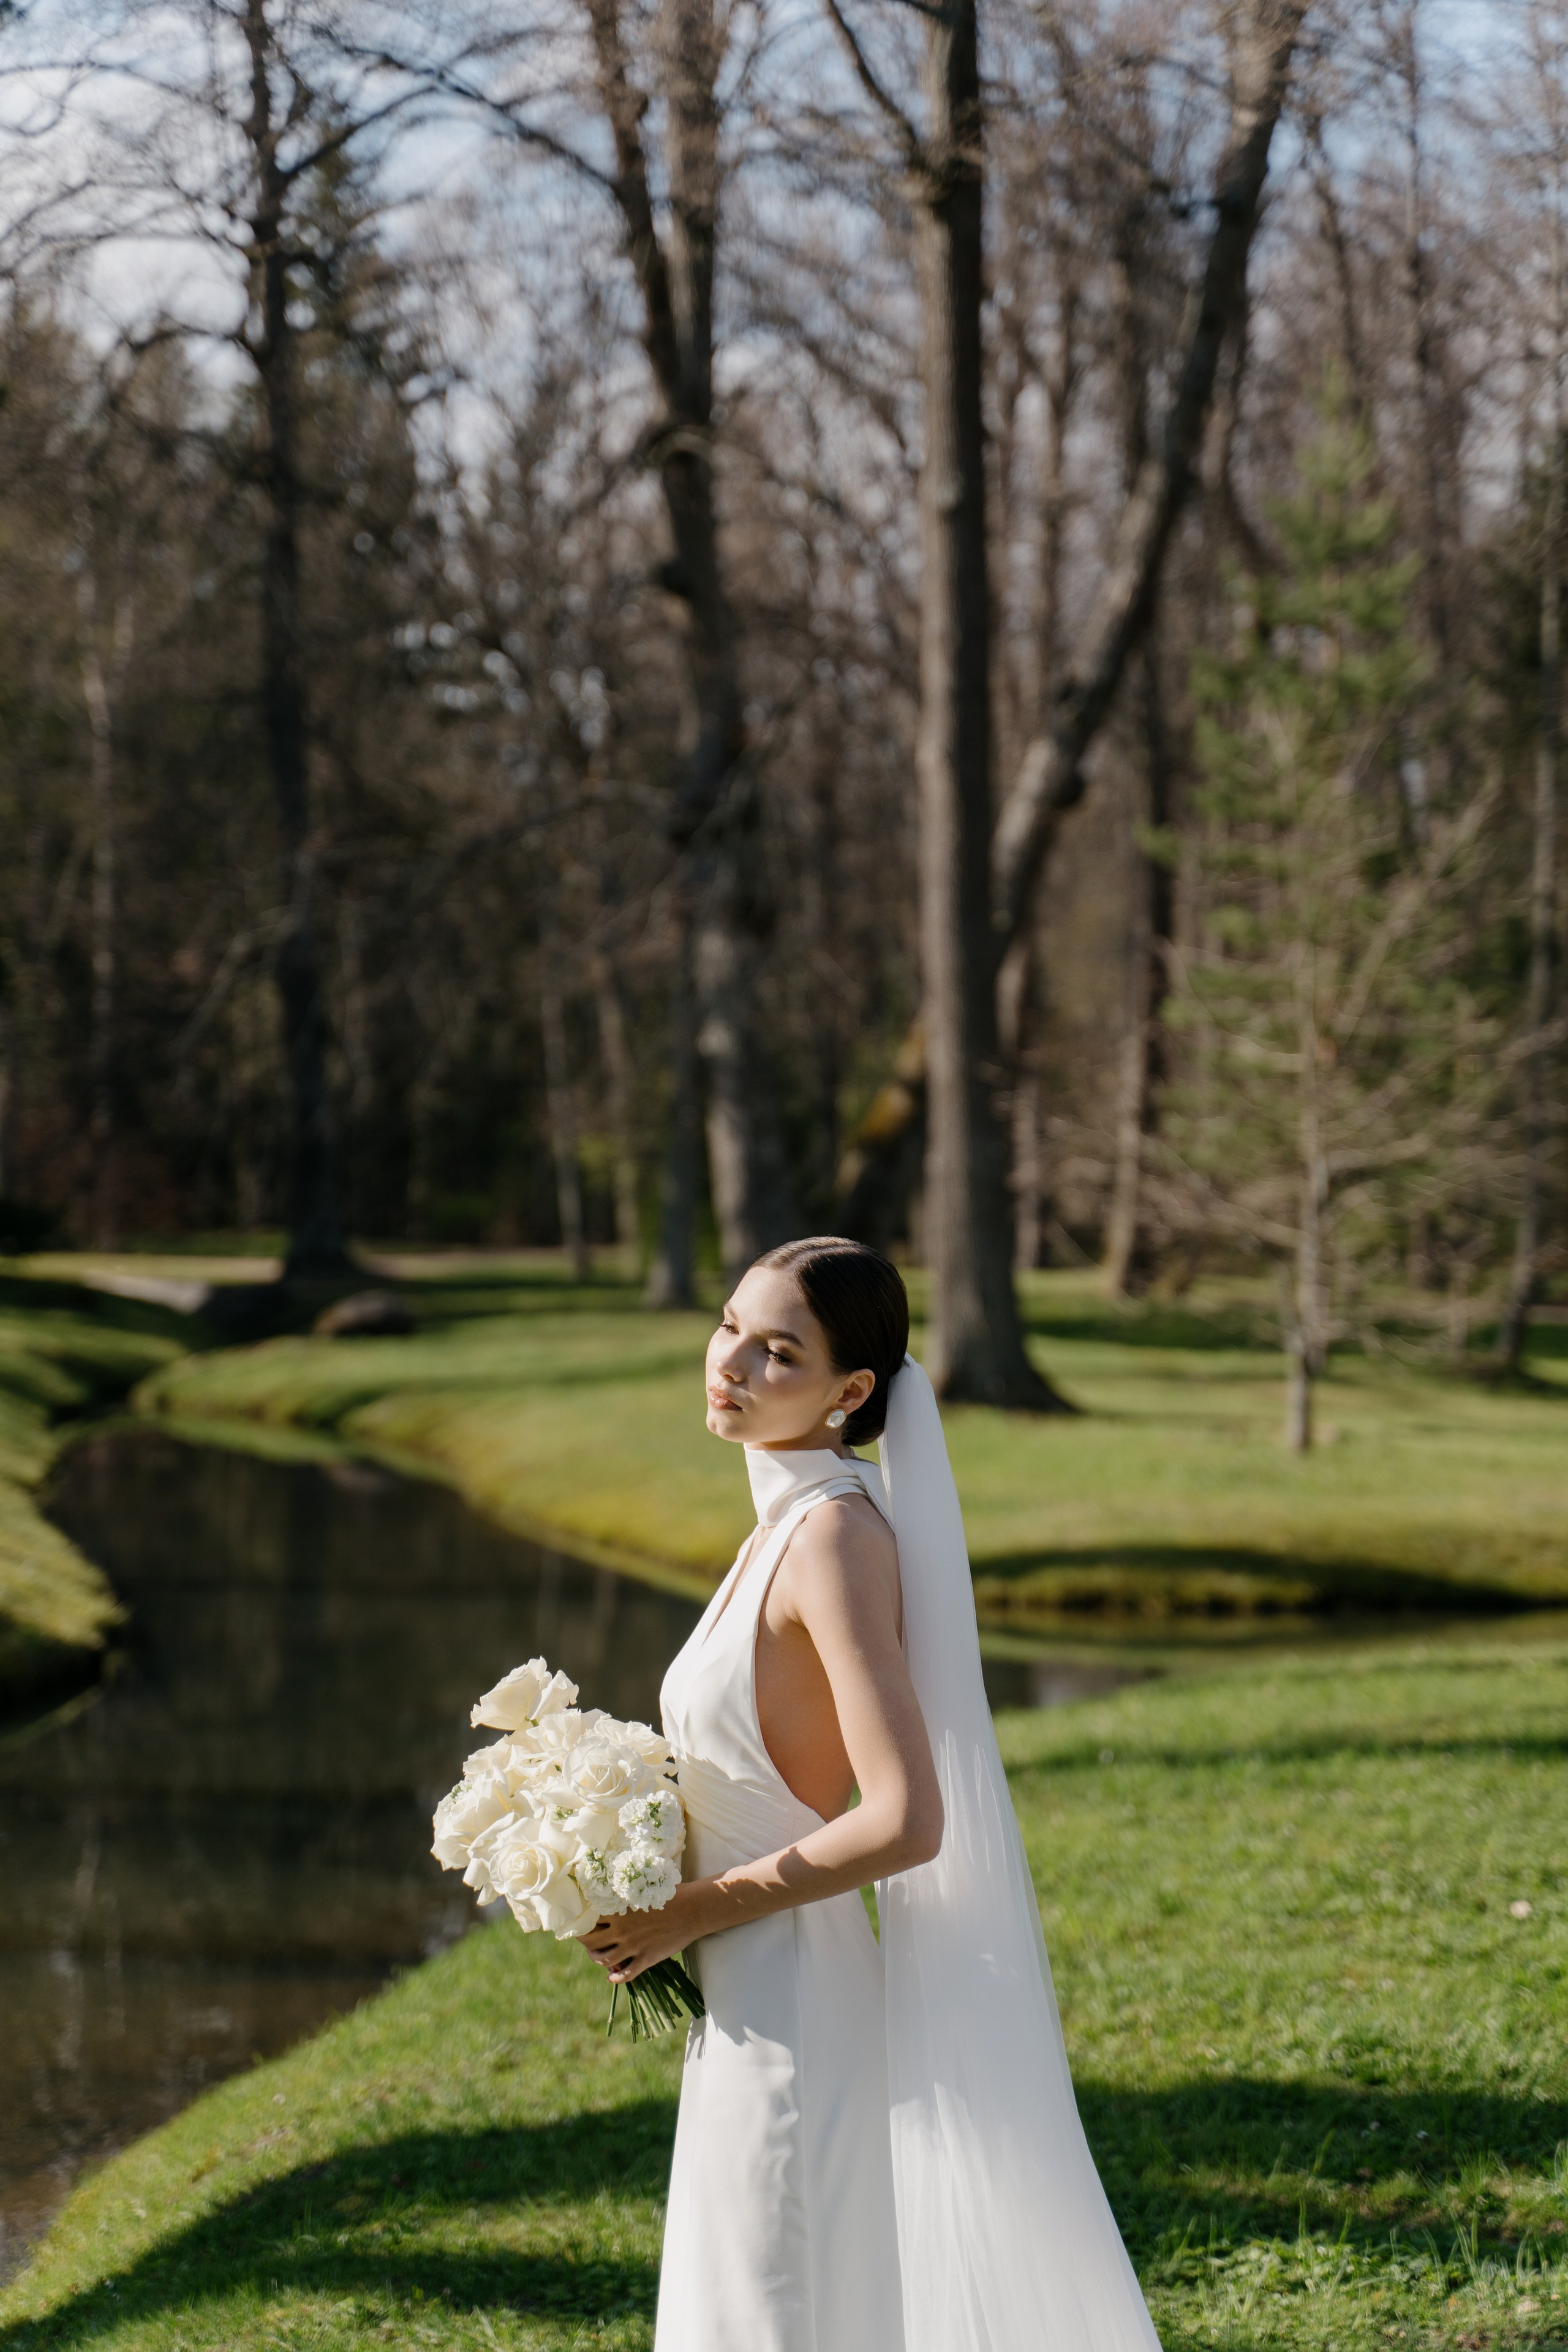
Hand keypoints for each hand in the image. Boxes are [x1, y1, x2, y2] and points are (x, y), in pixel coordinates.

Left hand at [581, 1880, 711, 1982]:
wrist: (692, 1910)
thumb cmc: (670, 1894)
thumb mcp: (642, 1890)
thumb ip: (626, 1896)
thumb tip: (614, 1893)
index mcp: (619, 1911)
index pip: (590, 1920)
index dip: (585, 1923)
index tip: (586, 1924)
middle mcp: (621, 1930)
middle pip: (591, 1942)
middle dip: (586, 1944)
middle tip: (589, 1942)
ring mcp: (633, 1947)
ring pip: (604, 1961)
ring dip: (598, 1960)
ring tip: (600, 1958)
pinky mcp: (646, 1959)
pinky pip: (625, 1975)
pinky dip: (616, 1978)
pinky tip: (613, 1977)